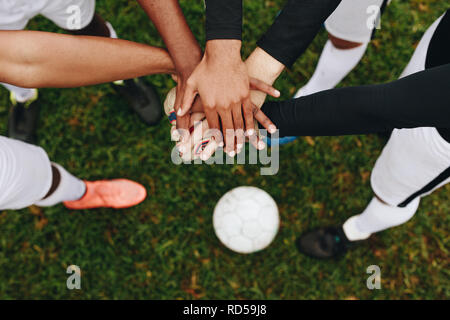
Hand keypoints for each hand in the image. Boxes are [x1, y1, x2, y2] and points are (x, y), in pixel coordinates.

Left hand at [179, 40, 253, 155]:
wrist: (221, 54)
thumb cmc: (204, 68)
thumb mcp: (191, 84)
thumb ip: (185, 100)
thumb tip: (179, 114)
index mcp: (209, 105)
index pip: (213, 127)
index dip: (216, 138)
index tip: (218, 146)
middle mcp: (223, 105)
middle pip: (227, 129)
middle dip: (230, 143)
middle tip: (231, 152)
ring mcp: (235, 101)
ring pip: (239, 124)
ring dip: (241, 137)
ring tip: (242, 146)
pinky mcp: (245, 94)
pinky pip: (249, 113)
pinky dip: (250, 124)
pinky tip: (252, 132)